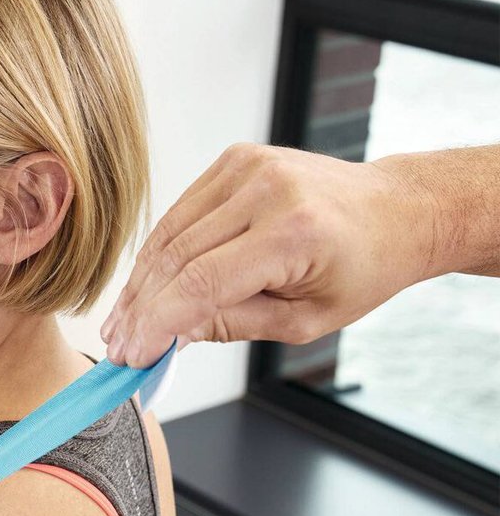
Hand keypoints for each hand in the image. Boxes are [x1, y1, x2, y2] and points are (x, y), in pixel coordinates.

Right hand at [99, 142, 441, 367]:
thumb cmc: (361, 268)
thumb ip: (231, 324)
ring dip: (140, 282)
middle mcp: (267, 190)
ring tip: (122, 321)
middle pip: (176, 257)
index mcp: (293, 234)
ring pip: (169, 234)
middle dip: (141, 308)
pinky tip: (144, 285)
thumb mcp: (303, 320)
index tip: (132, 355)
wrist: (396, 209)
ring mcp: (247, 167)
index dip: (157, 323)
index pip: (200, 282)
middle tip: (118, 345)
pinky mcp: (234, 160)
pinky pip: (180, 213)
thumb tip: (169, 336)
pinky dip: (158, 252)